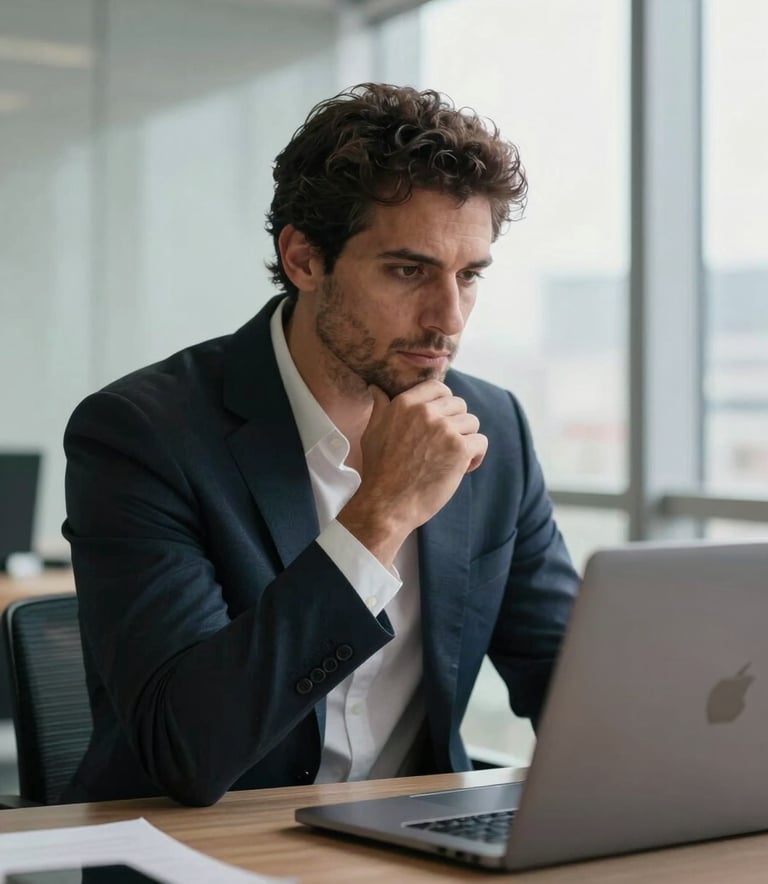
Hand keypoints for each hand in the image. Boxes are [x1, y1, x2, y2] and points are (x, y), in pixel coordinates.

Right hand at [338, 380, 486, 566]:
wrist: (387, 503)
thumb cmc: (379, 471)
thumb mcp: (373, 432)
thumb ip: (381, 407)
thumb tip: (376, 388)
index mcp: (405, 404)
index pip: (438, 387)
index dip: (445, 403)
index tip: (442, 420)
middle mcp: (426, 412)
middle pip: (459, 404)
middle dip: (456, 424)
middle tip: (444, 446)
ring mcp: (444, 429)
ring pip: (472, 423)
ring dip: (465, 440)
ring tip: (452, 458)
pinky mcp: (459, 449)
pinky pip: (481, 442)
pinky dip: (476, 456)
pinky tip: (463, 468)